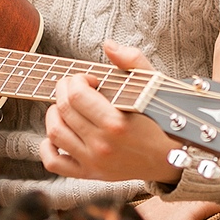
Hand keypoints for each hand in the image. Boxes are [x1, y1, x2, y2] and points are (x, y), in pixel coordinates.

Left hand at [42, 40, 180, 183]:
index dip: (77, 80)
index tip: (89, 79)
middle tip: (75, 86)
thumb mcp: (153, 86)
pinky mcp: (90, 174)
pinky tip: (59, 134)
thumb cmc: (164, 119)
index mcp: (116, 122)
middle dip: (63, 90)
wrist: (172, 157)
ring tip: (68, 107)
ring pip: (54, 133)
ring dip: (55, 113)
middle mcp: (102, 144)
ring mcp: (94, 161)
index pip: (76, 95)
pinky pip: (54, 163)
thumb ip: (132, 61)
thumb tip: (109, 45)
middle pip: (63, 110)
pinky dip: (47, 147)